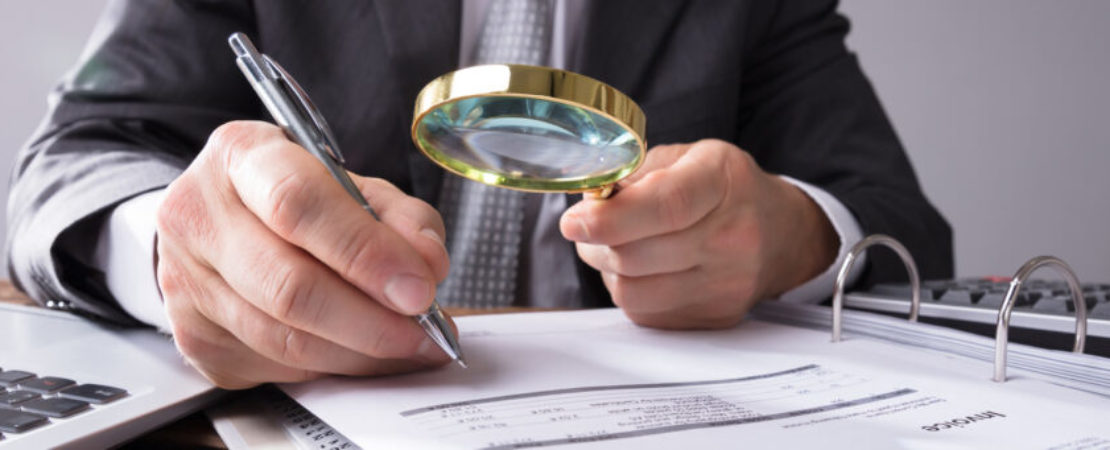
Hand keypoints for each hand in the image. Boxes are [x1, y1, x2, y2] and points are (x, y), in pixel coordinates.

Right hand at [155, 121, 451, 388]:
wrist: (217, 222)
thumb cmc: (293, 197)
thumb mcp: (350, 183)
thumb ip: (398, 216)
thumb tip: (428, 265)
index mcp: (240, 156)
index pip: (298, 204)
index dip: (365, 252)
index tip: (419, 288)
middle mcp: (197, 216)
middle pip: (289, 286)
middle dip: (372, 320)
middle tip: (425, 332)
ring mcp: (185, 283)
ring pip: (285, 340)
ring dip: (361, 353)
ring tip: (410, 347)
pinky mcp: (194, 338)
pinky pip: (276, 367)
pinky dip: (334, 366)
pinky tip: (366, 355)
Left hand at [560, 139, 837, 328]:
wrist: (781, 233)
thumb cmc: (725, 188)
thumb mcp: (688, 157)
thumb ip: (636, 173)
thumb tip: (588, 202)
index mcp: (722, 181)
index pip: (666, 206)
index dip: (610, 218)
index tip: (573, 221)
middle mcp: (732, 237)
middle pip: (636, 255)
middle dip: (594, 241)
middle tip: (586, 225)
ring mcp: (727, 284)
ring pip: (632, 291)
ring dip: (607, 269)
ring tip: (615, 246)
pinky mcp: (715, 317)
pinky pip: (645, 313)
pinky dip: (630, 290)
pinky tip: (643, 268)